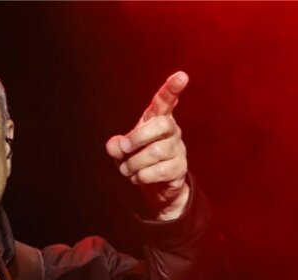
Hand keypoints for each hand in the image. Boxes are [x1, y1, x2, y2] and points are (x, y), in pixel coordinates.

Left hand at [105, 71, 190, 220]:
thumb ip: (116, 146)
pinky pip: (159, 171)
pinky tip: (137, 177)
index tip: (182, 76)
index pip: (166, 101)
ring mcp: (178, 150)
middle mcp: (172, 130)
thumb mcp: (123, 151)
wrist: (155, 187)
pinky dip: (141, 176)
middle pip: (162, 125)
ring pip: (156, 152)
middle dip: (137, 137)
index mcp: (158, 119)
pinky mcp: (179, 169)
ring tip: (126, 169)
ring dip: (134, 163)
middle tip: (123, 149)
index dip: (172, 89)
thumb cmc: (139, 160)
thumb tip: (115, 146)